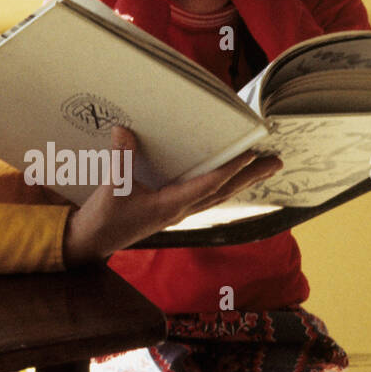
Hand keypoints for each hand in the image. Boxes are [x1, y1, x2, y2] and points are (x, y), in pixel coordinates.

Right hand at [62, 127, 281, 264]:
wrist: (93, 242)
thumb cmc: (104, 217)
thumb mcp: (111, 186)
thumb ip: (120, 158)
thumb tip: (123, 130)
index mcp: (169, 205)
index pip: (208, 184)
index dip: (230, 169)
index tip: (250, 154)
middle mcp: (180, 210)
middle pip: (224, 191)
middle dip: (251, 176)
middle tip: (277, 162)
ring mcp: (178, 213)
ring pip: (219, 195)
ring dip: (244, 181)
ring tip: (266, 167)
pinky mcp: (172, 211)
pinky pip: (206, 197)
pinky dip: (225, 186)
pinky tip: (233, 180)